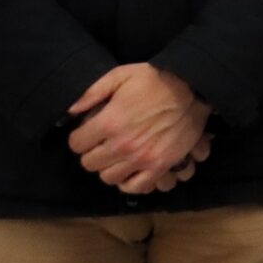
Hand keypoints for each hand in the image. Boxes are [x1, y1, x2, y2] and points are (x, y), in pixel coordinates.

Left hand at [68, 64, 209, 192]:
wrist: (192, 88)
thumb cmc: (154, 80)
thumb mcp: (120, 75)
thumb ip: (92, 92)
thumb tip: (70, 110)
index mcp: (109, 123)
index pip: (76, 144)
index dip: (80, 137)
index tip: (87, 133)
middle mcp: (122, 145)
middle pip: (90, 164)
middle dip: (92, 153)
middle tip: (102, 144)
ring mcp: (142, 158)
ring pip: (109, 178)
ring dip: (109, 168)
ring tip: (117, 157)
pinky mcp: (160, 166)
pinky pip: (136, 187)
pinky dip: (129, 182)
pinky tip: (130, 170)